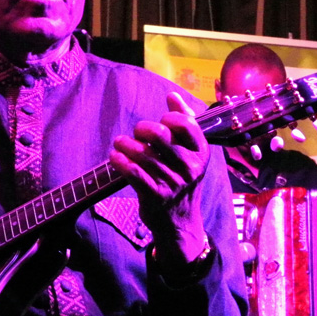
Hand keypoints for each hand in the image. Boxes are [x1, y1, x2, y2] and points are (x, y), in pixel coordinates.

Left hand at [110, 92, 209, 262]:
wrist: (180, 221)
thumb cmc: (182, 178)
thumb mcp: (191, 152)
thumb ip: (185, 122)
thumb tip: (172, 95)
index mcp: (201, 152)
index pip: (185, 124)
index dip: (168, 118)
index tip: (161, 123)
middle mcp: (190, 167)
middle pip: (160, 134)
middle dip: (143, 128)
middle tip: (137, 132)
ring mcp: (173, 182)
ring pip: (142, 153)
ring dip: (125, 144)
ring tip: (120, 144)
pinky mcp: (155, 196)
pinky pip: (132, 172)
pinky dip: (119, 161)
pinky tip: (115, 157)